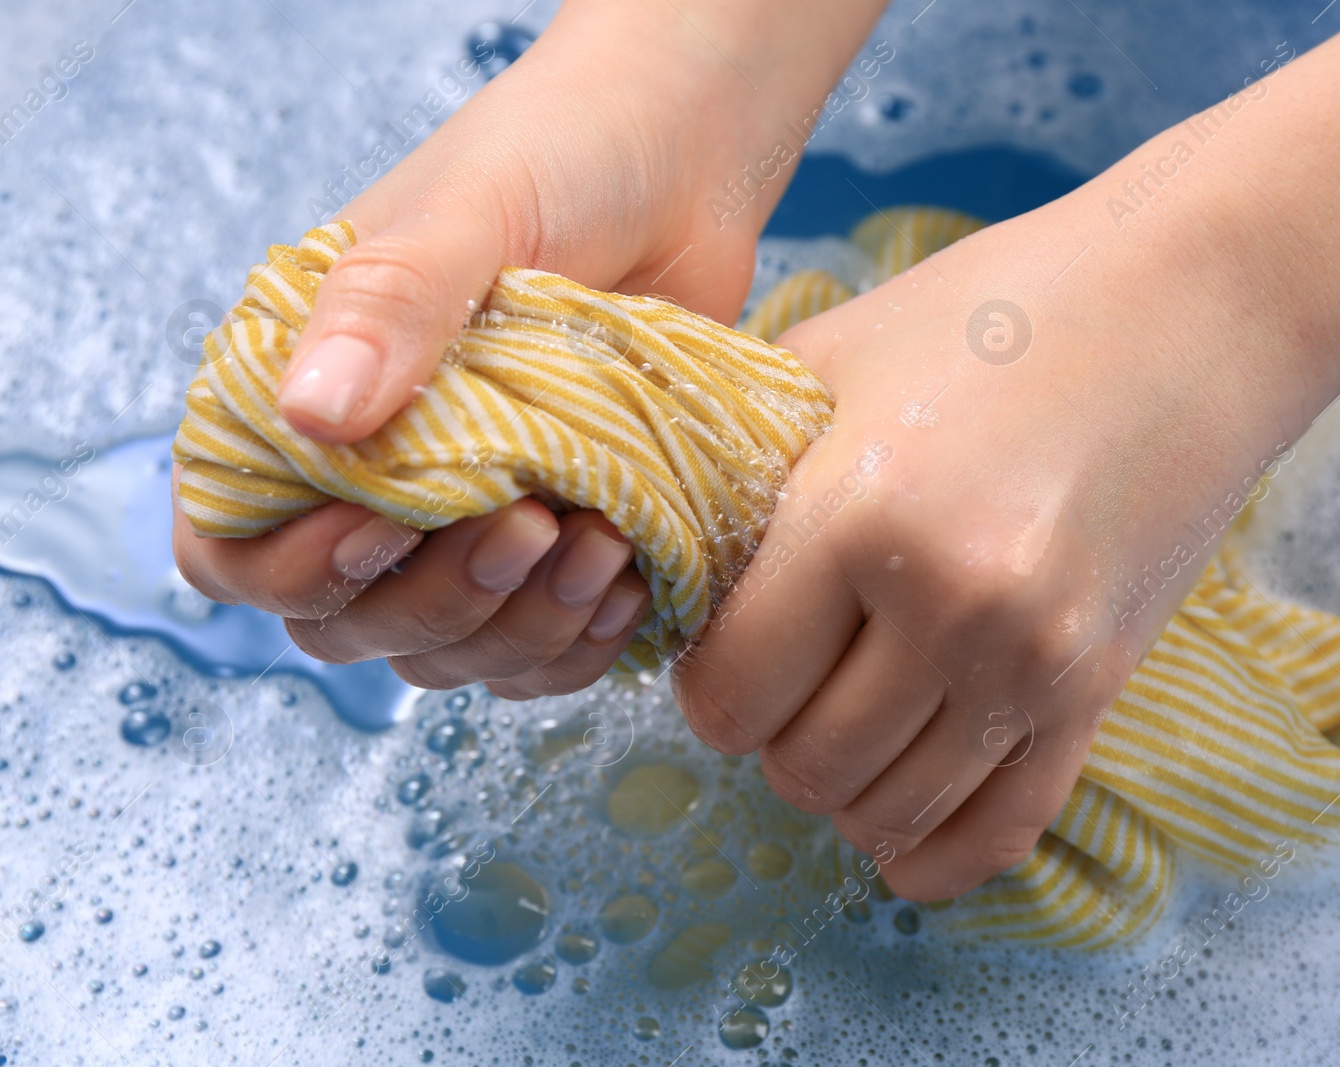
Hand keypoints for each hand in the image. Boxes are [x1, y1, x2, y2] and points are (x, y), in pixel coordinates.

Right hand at [173, 0, 890, 695]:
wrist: (683, 163)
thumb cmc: (558, 159)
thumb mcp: (470, 209)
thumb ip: (389, 304)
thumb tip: (311, 414)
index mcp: (307, 399)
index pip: (233, 545)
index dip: (295, 571)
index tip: (389, 527)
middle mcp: (373, 479)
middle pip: (347, 626)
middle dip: (438, 601)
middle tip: (531, 525)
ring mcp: (464, 522)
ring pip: (447, 654)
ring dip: (520, 630)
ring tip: (600, 545)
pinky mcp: (554, 547)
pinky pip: (539, 654)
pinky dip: (580, 644)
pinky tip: (629, 581)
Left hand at [675, 0, 1339, 899]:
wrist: (1196, 307)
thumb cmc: (1003, 311)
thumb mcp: (837, 355)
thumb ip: (739, 465)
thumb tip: (673, 568)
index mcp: (862, 514)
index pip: (732, 693)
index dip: (705, 684)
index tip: (723, 649)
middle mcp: (952, 609)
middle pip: (802, 766)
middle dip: (770, 736)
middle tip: (783, 677)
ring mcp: (1038, 664)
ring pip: (888, 811)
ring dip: (843, 788)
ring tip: (841, 724)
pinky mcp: (1101, 692)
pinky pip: (1001, 831)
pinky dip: (933, 855)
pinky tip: (898, 839)